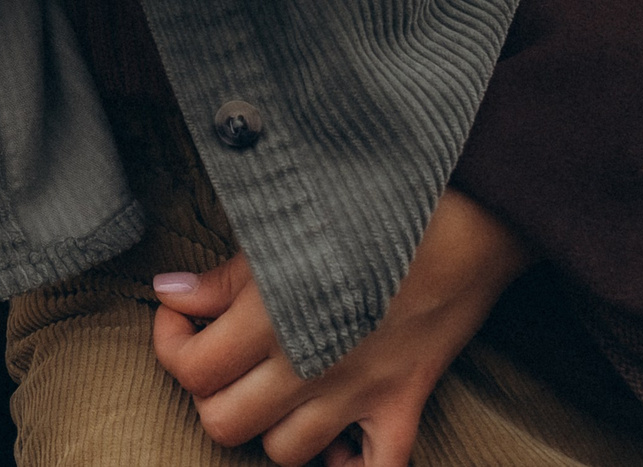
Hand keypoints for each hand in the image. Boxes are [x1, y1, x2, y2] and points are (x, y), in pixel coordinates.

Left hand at [150, 191, 532, 466]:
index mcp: (274, 313)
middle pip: (223, 423)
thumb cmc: (377, 202)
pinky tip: (340, 436)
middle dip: (213, 393)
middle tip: (224, 356)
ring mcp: (360, 391)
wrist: (472, 208)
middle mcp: (310, 363)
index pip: (191, 369)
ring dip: (273, 426)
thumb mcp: (288, 225)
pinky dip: (351, 465)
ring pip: (284, 453)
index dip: (171, 346)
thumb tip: (170, 294)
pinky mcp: (406, 402)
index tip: (180, 318)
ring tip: (278, 389)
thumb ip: (225, 276)